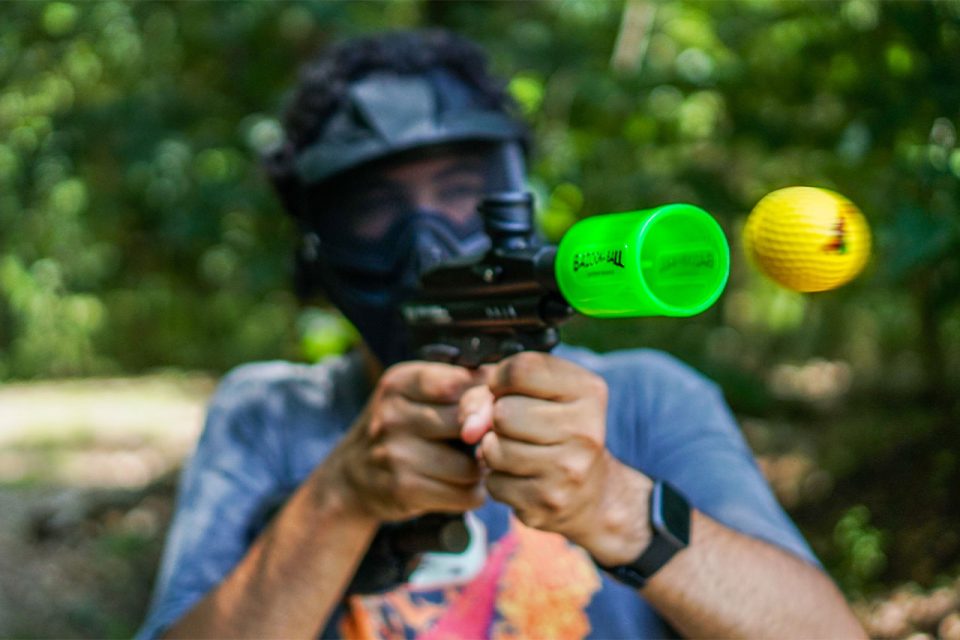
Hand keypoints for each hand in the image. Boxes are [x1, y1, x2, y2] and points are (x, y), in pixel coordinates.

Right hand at [327, 361, 488, 522]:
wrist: (351, 477)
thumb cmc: (399, 429)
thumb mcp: (415, 393)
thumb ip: (457, 383)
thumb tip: (502, 378)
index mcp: (400, 382)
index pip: (460, 384)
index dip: (485, 399)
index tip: (488, 409)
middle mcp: (393, 415)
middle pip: (469, 424)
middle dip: (486, 435)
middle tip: (484, 441)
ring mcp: (395, 454)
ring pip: (471, 465)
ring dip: (481, 470)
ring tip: (472, 465)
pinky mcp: (403, 490)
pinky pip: (464, 494)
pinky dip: (473, 493)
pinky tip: (462, 486)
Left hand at [465, 352, 645, 560]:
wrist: (592, 492)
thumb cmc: (553, 430)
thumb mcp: (531, 395)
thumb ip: (488, 394)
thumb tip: (469, 430)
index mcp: (587, 390)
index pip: (521, 369)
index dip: (501, 380)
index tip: (509, 391)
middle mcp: (585, 429)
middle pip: (503, 412)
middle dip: (498, 419)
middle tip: (518, 427)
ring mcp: (569, 469)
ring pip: (494, 449)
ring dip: (494, 450)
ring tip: (517, 451)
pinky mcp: (549, 501)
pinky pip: (494, 483)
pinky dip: (498, 479)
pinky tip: (521, 477)